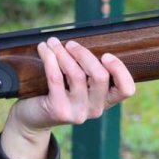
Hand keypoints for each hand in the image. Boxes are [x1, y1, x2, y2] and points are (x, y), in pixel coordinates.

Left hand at [0, 36, 135, 158]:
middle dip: (84, 54)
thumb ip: (87, 69)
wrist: (33, 117)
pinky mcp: (59, 110)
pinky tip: (44, 49)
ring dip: (63, 53)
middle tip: (70, 44)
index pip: (126, 89)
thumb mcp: (78, 84)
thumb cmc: (57, 93)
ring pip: (77, 75)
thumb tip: (83, 41)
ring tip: (52, 43)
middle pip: (100, 77)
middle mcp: (95, 109)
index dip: (120, 70)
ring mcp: (78, 113)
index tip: (106, 55)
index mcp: (105, 101)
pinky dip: (50, 59)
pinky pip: (56, 78)